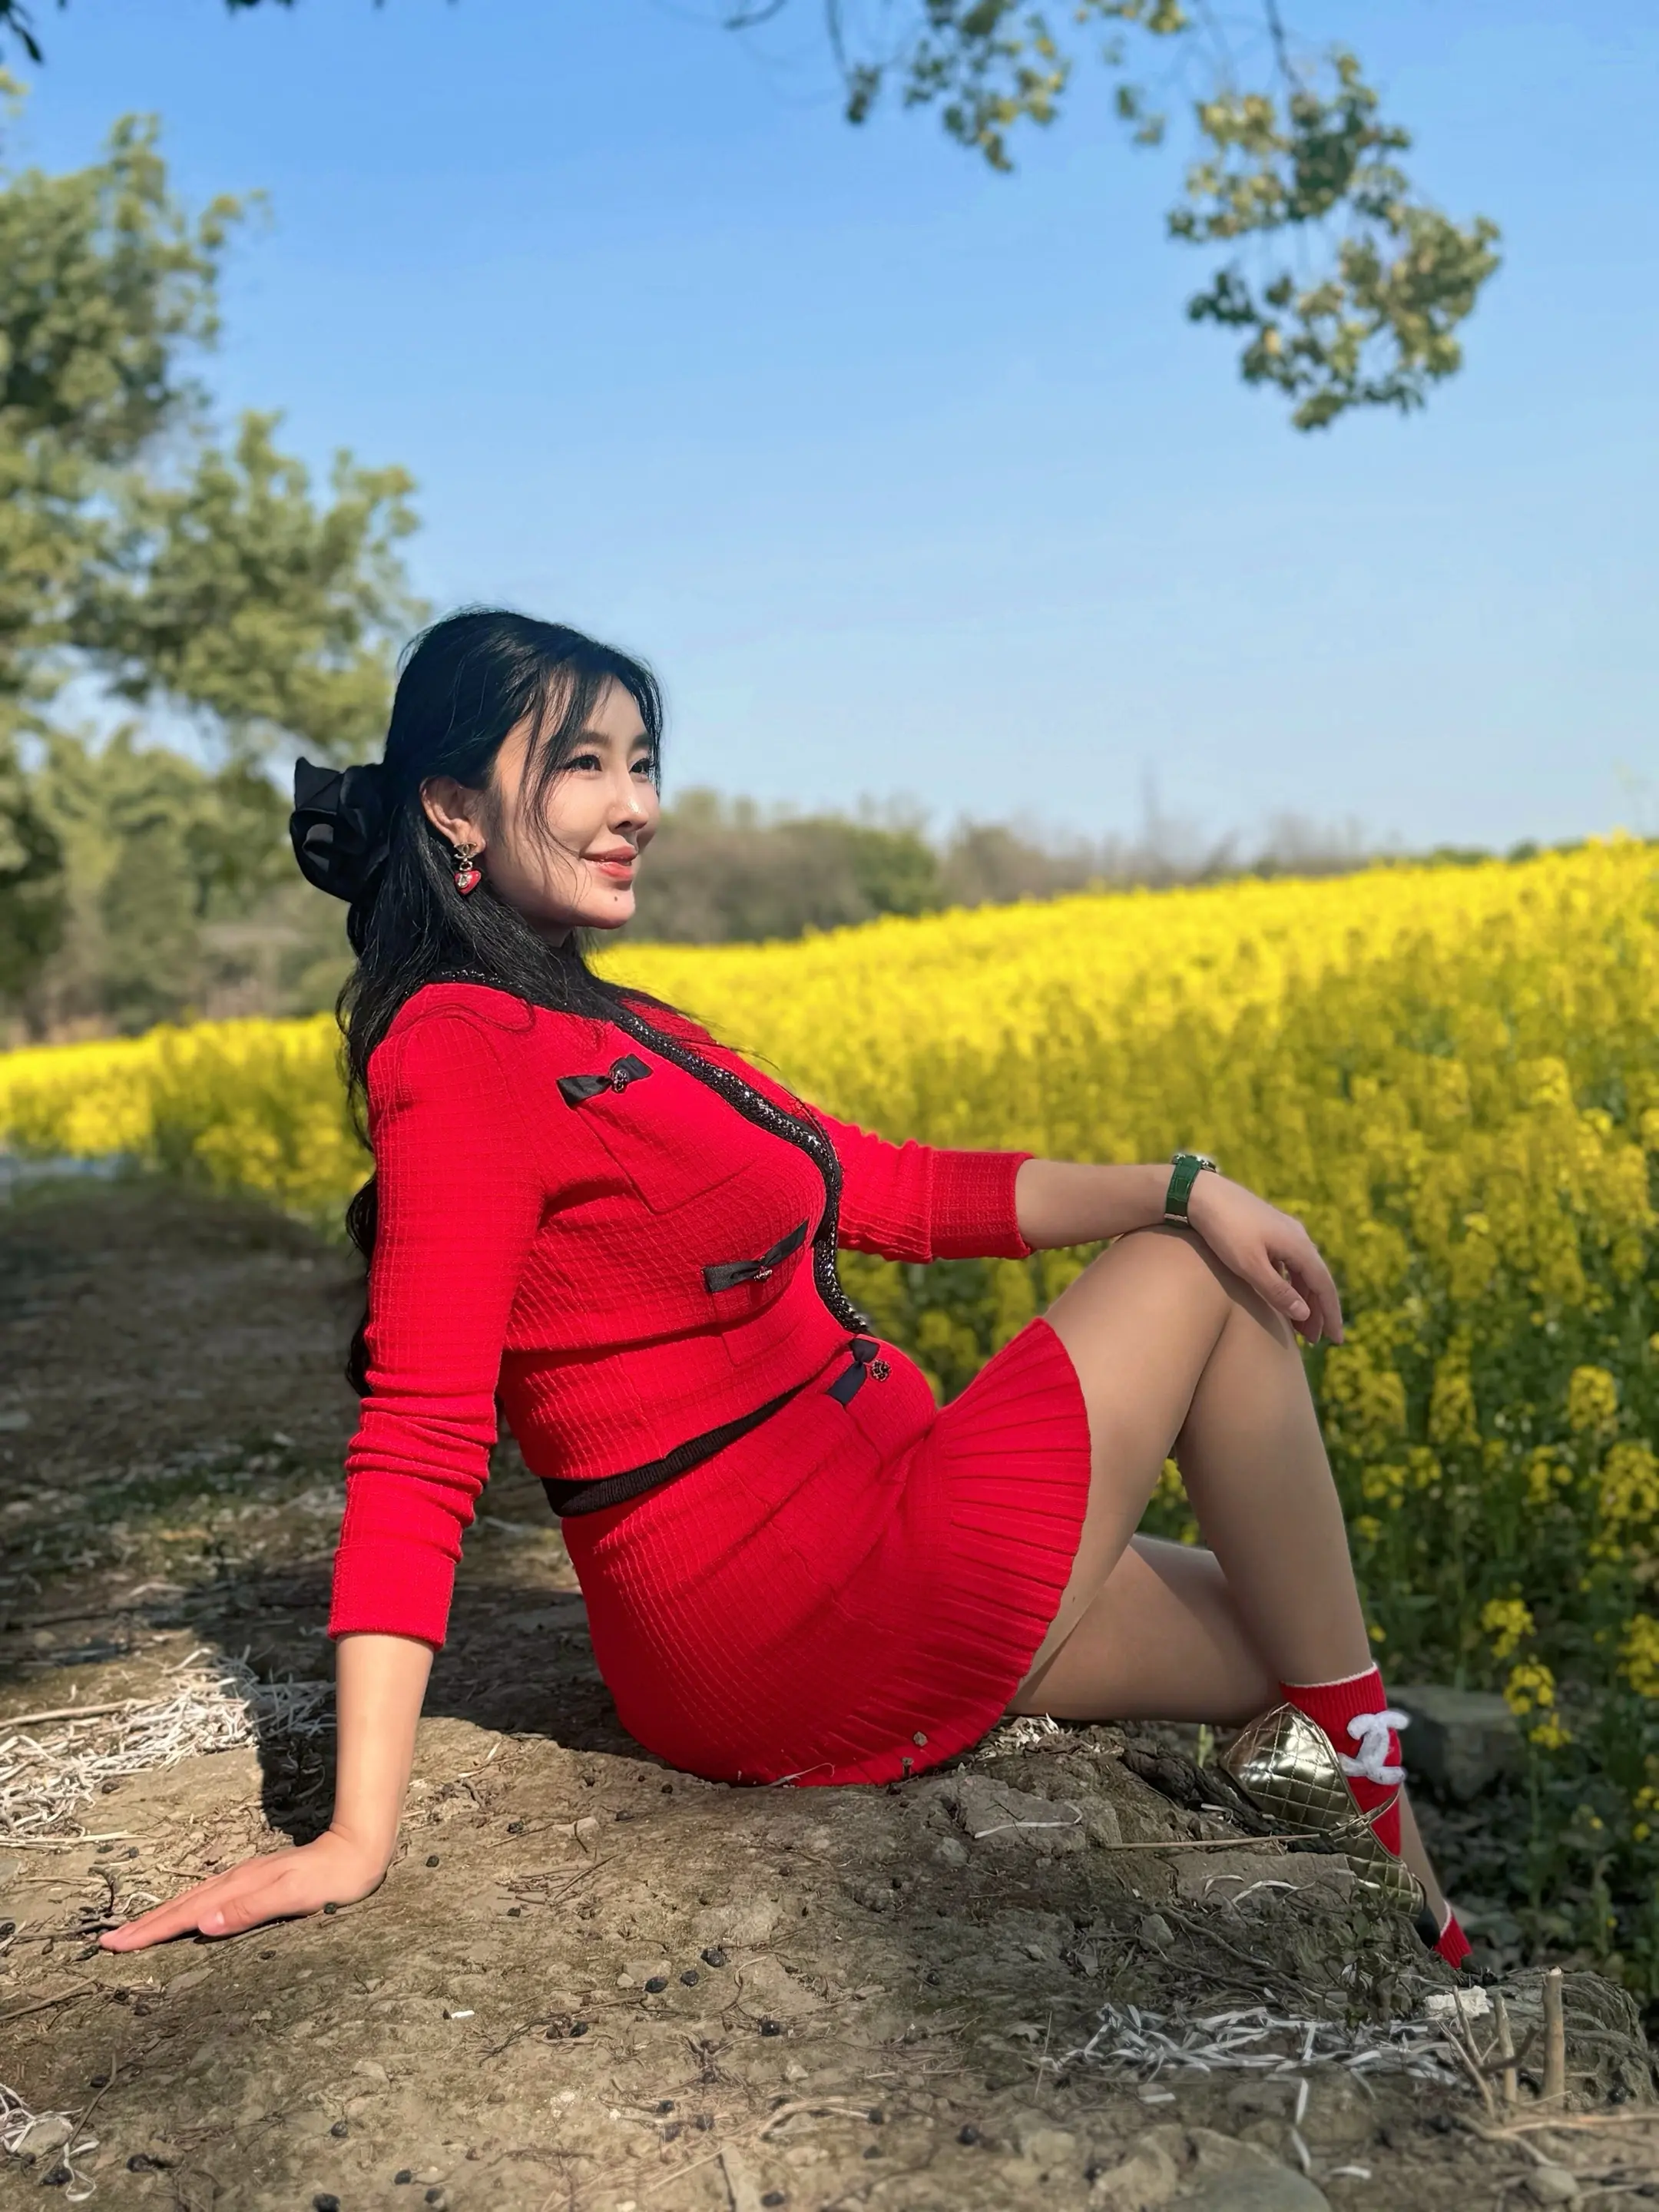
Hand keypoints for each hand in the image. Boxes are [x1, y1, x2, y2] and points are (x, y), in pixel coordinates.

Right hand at [98, 1828, 388, 1950]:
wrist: (358, 1850)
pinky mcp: (257, 1881)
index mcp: (240, 1887)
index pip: (186, 1913)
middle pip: (182, 1905)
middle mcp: (238, 1881)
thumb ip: (249, 1910)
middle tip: (109, 1941)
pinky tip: (187, 1915)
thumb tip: (204, 1925)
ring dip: (163, 1916)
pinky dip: (188, 1909)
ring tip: (135, 1930)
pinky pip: (210, 1897)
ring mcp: (246, 1879)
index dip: (151, 1930)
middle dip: (146, 1924)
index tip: (116, 1944)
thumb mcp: (292, 1897)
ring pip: (194, 1899)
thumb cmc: (332, 1880)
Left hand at [1183, 1174, 1343, 1343]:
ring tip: (1300, 1325)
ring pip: (1303, 1270)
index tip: (1336, 1340)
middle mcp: (1298, 1237)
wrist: (1201, 1193)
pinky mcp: (1270, 1229)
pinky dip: (1291, 1283)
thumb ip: (1277, 1291)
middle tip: (1316, 1340)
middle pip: (1316, 1279)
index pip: (1324, 1286)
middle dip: (1318, 1311)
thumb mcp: (1249, 1266)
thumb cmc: (1224, 1230)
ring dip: (1304, 1298)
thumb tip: (1305, 1313)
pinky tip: (1284, 1295)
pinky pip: (1290, 1262)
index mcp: (1299, 1246)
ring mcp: (1285, 1231)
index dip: (1331, 1314)